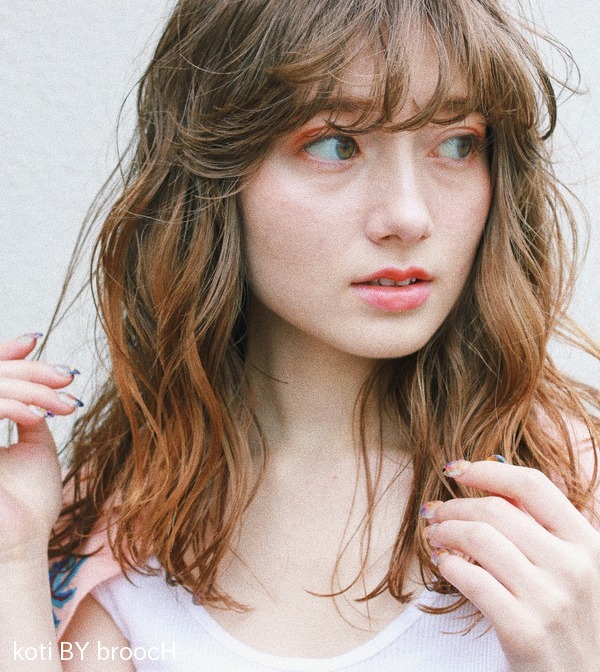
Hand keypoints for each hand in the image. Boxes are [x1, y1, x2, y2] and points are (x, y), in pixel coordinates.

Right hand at [0, 334, 82, 564]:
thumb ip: (31, 411)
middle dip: (30, 372)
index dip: (5, 356)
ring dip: (29, 390)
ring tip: (63, 403)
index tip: (34, 341)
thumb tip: (42, 383)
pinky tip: (38, 415)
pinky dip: (11, 406)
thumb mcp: (35, 446)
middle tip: (67, 377)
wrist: (23, 545)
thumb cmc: (30, 502)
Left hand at [421, 458, 599, 671]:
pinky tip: (443, 565)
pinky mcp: (526, 630)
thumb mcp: (571, 566)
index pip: (531, 485)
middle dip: (454, 505)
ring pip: (479, 538)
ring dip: (445, 531)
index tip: (455, 470)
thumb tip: (490, 471)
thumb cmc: (570, 619)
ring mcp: (550, 599)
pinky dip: (449, 566)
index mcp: (587, 543)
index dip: (485, 471)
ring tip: (434, 536)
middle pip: (496, 510)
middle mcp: (573, 566)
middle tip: (433, 512)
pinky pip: (473, 580)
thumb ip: (538, 524)